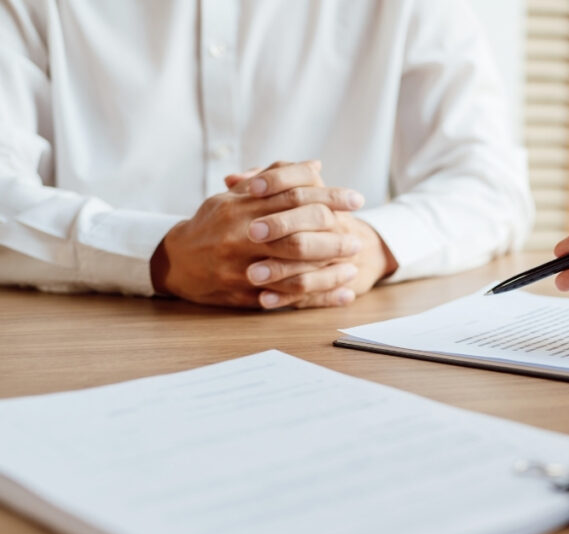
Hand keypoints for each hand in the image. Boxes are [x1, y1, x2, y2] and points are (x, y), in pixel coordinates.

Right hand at [151, 160, 371, 308]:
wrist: (176, 262)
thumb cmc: (212, 224)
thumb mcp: (236, 196)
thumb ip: (274, 180)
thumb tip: (315, 166)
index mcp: (242, 207)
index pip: (293, 197)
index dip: (329, 197)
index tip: (356, 200)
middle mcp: (242, 236)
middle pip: (297, 234)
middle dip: (333, 236)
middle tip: (357, 238)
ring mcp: (243, 267)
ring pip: (294, 268)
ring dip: (329, 269)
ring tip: (354, 266)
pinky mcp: (245, 294)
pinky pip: (289, 298)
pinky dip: (320, 298)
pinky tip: (344, 295)